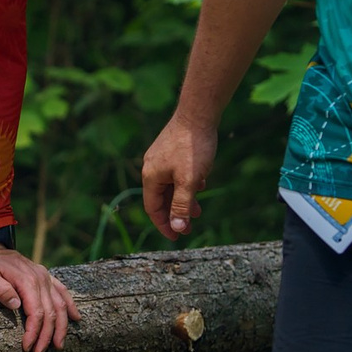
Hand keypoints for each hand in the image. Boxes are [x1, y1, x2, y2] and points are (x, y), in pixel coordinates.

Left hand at [0, 245, 79, 351]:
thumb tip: (17, 305)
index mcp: (26, 281)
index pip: (36, 312)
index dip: (34, 332)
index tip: (27, 347)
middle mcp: (40, 279)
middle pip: (50, 313)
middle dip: (46, 336)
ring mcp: (45, 277)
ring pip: (60, 305)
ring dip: (61, 328)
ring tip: (57, 346)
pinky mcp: (46, 277)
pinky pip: (62, 292)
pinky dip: (70, 306)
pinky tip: (76, 319)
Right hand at [142, 112, 218, 238]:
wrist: (198, 114)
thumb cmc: (193, 148)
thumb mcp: (190, 181)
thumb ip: (182, 205)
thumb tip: (177, 228)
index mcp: (151, 177)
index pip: (152, 208)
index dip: (164, 224)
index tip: (176, 238)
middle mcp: (152, 167)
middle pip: (160, 198)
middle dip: (175, 213)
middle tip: (189, 227)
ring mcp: (160, 158)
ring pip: (170, 186)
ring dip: (183, 199)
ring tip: (198, 209)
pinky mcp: (170, 150)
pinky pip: (175, 174)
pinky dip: (186, 184)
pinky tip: (201, 182)